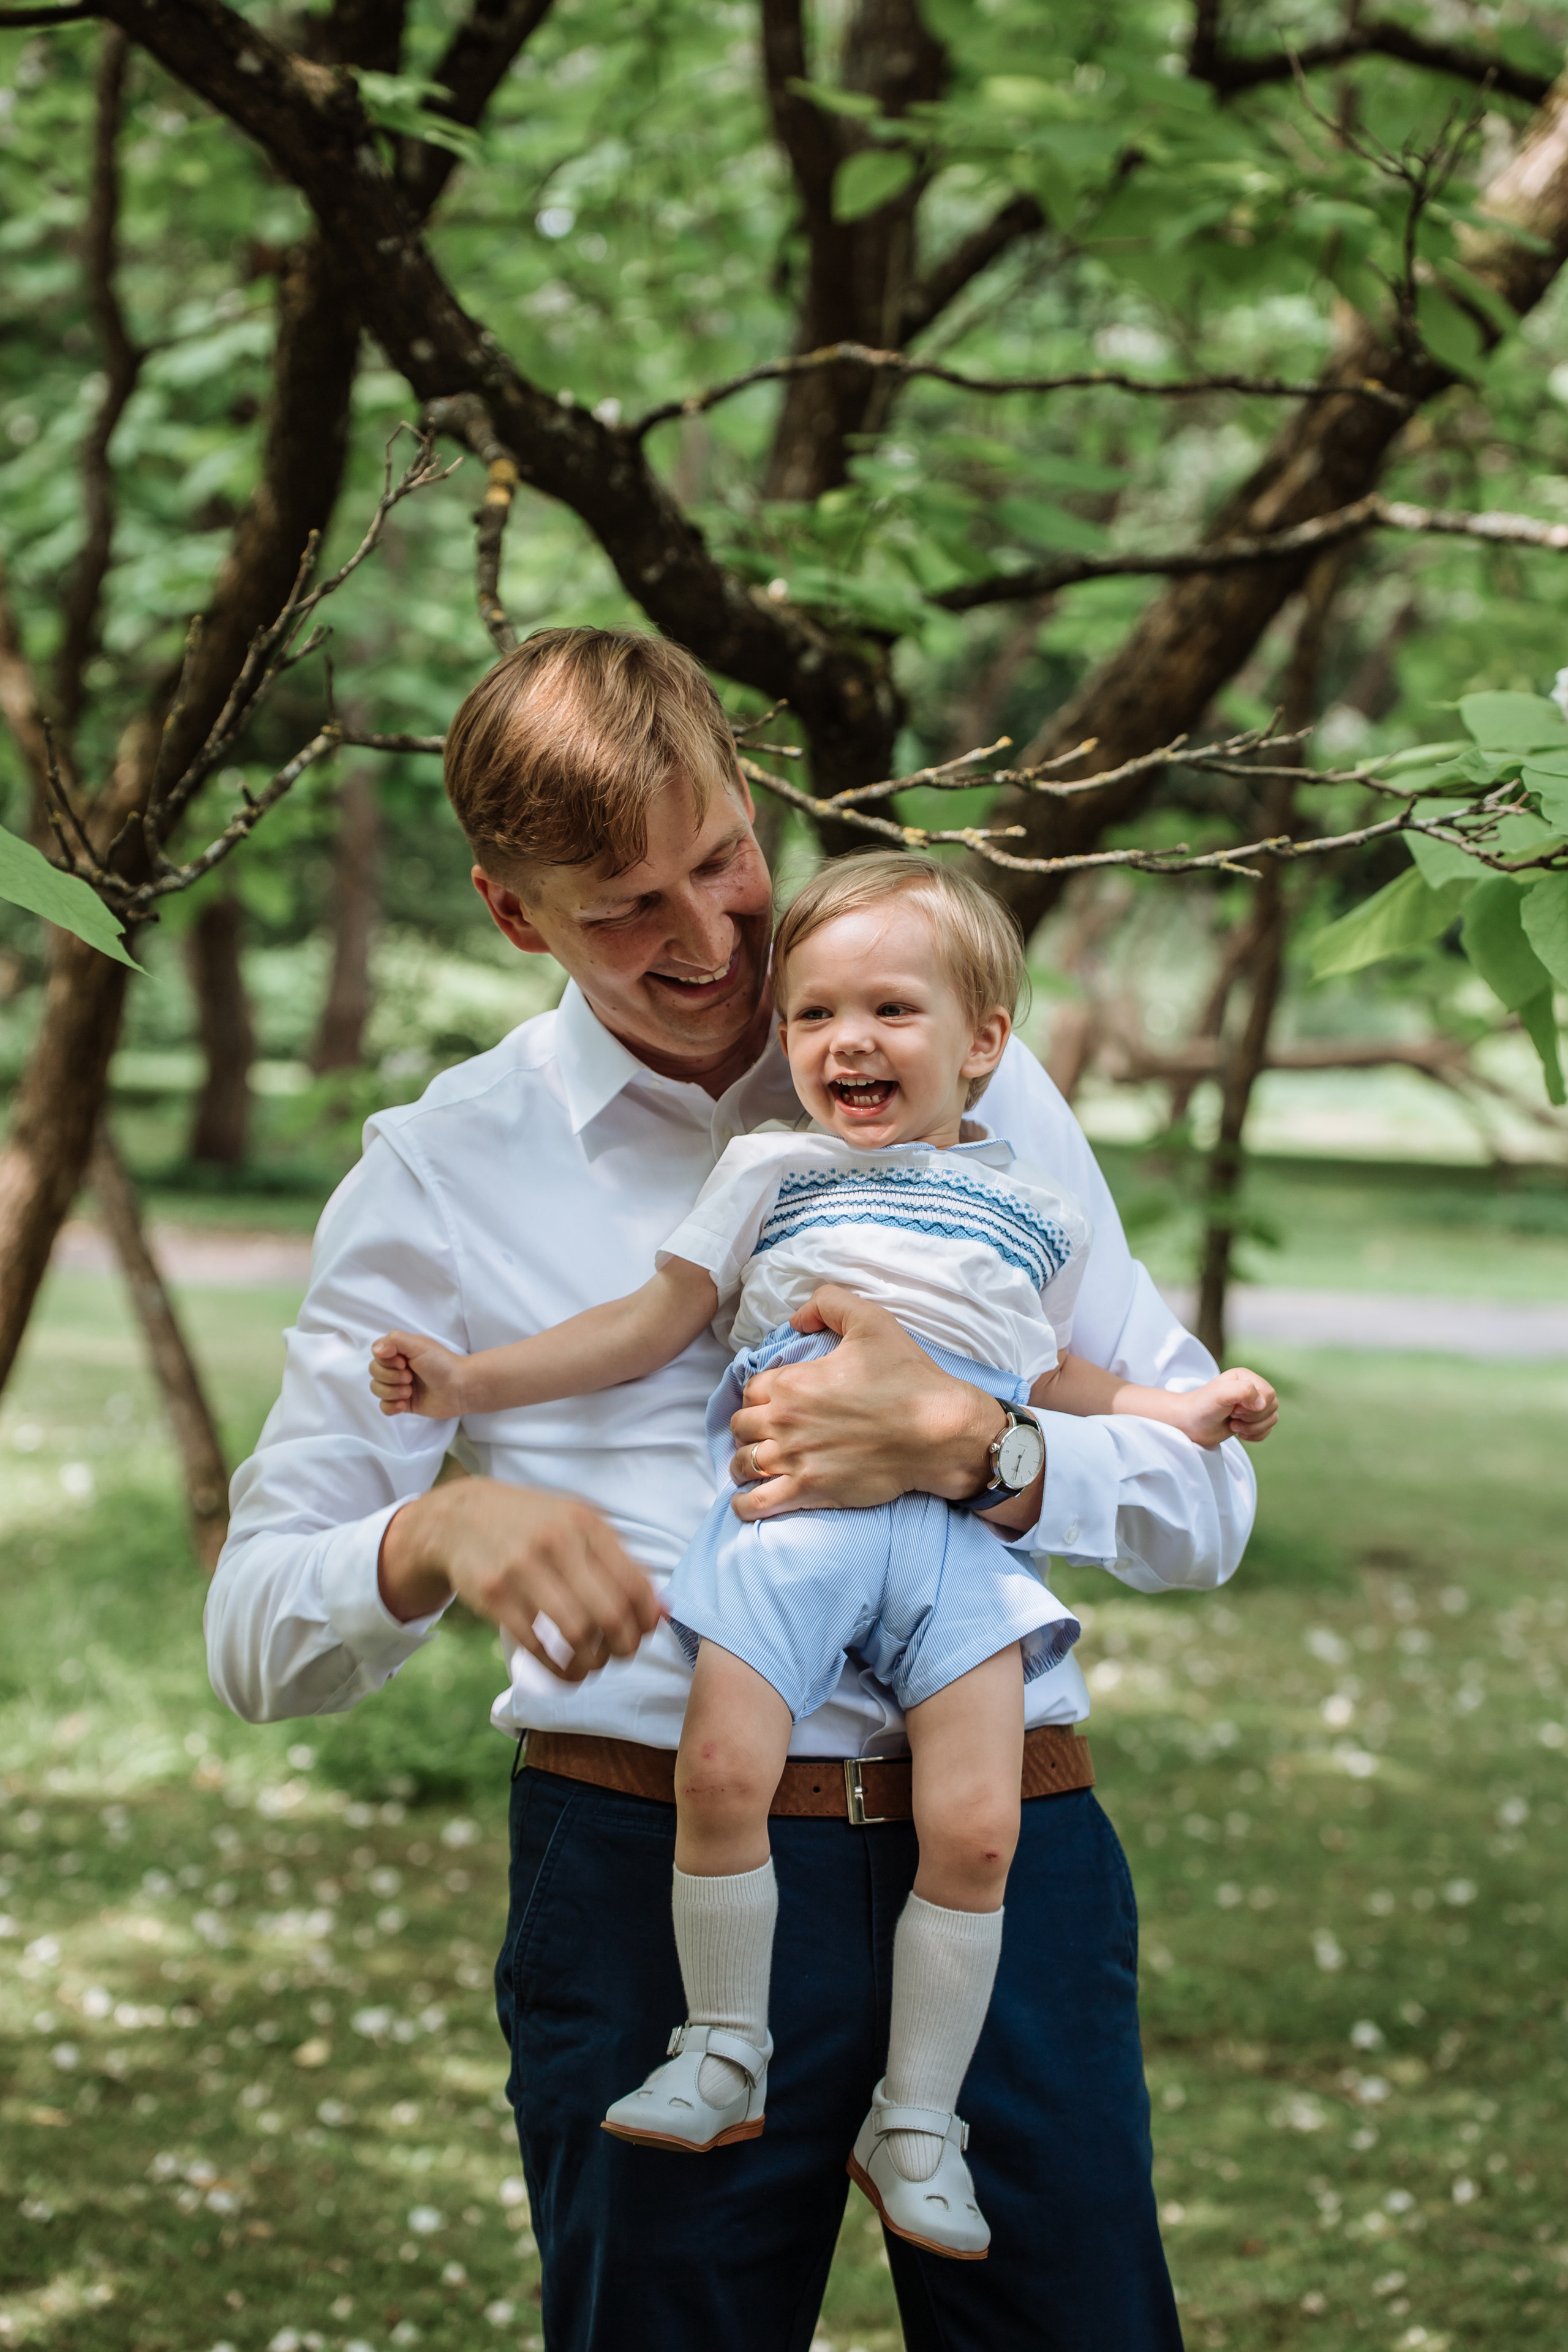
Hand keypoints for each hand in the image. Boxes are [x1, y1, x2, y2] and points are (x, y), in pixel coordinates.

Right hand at [370, 1330, 467, 1418]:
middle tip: (410, 1377)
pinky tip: (404, 1404)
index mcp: (400, 1351)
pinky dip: (391, 1406)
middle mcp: (397, 1367)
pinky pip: (384, 1407)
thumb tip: (376, 1350)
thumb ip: (394, 1340)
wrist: (459, 1388)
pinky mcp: (403, 1403)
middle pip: (374, 1372)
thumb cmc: (441, 1363)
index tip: (403, 1362)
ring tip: (410, 1391)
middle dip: (390, 1377)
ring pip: (377, 1389)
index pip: (376, 1354)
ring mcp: (399, 1386)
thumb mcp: (418, 1344)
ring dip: (392, 1391)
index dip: (386, 1361)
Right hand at [378, 1476, 664, 1680]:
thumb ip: (621, 1562)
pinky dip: (558, 1669)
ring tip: (593, 1664)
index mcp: (586, 1523)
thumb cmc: (533, 1525)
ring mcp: (522, 1569)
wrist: (461, 1517)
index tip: (643, 1634)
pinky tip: (566, 1672)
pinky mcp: (494, 1596)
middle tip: (621, 1655)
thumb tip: (663, 1611)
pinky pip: (536, 1645)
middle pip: (609, 1614)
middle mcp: (557, 1543)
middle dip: (623, 1647)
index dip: (645, 1620)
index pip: (634, 1584)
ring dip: (592, 1662)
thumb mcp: (579, 1525)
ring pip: (576, 1633)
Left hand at [726, 1284, 1004, 1522]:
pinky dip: (744, 1504)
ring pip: (743, 1464)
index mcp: (792, 1382)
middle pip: (741, 1426)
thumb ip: (828, 1303)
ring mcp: (795, 1460)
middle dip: (750, 1427)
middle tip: (765, 1432)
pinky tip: (745, 1502)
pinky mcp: (810, 1491)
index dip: (760, 1394)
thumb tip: (795, 1318)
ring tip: (754, 1466)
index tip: (772, 1401)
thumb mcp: (871, 1321)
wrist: (938, 1432)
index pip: (751, 1389)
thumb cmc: (907, 1376)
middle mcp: (785, 1421)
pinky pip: (757, 1503)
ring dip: (743, 1463)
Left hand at [1175, 1367, 1277, 1448]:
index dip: (1254, 1406)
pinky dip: (1256, 1435)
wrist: (1190, 1425)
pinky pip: (1267, 1429)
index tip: (1234, 1409)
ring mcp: (1252, 1405)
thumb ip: (1243, 1391)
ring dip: (1253, 1427)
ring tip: (1233, 1424)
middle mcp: (1251, 1389)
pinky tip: (1239, 1433)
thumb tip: (1262, 1404)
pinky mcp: (1251, 1420)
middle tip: (1232, 1416)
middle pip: (1272, 1406)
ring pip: (1272, 1418)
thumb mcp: (1220, 1394)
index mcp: (1246, 1377)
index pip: (1268, 1393)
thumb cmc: (1202, 1407)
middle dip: (1252, 1418)